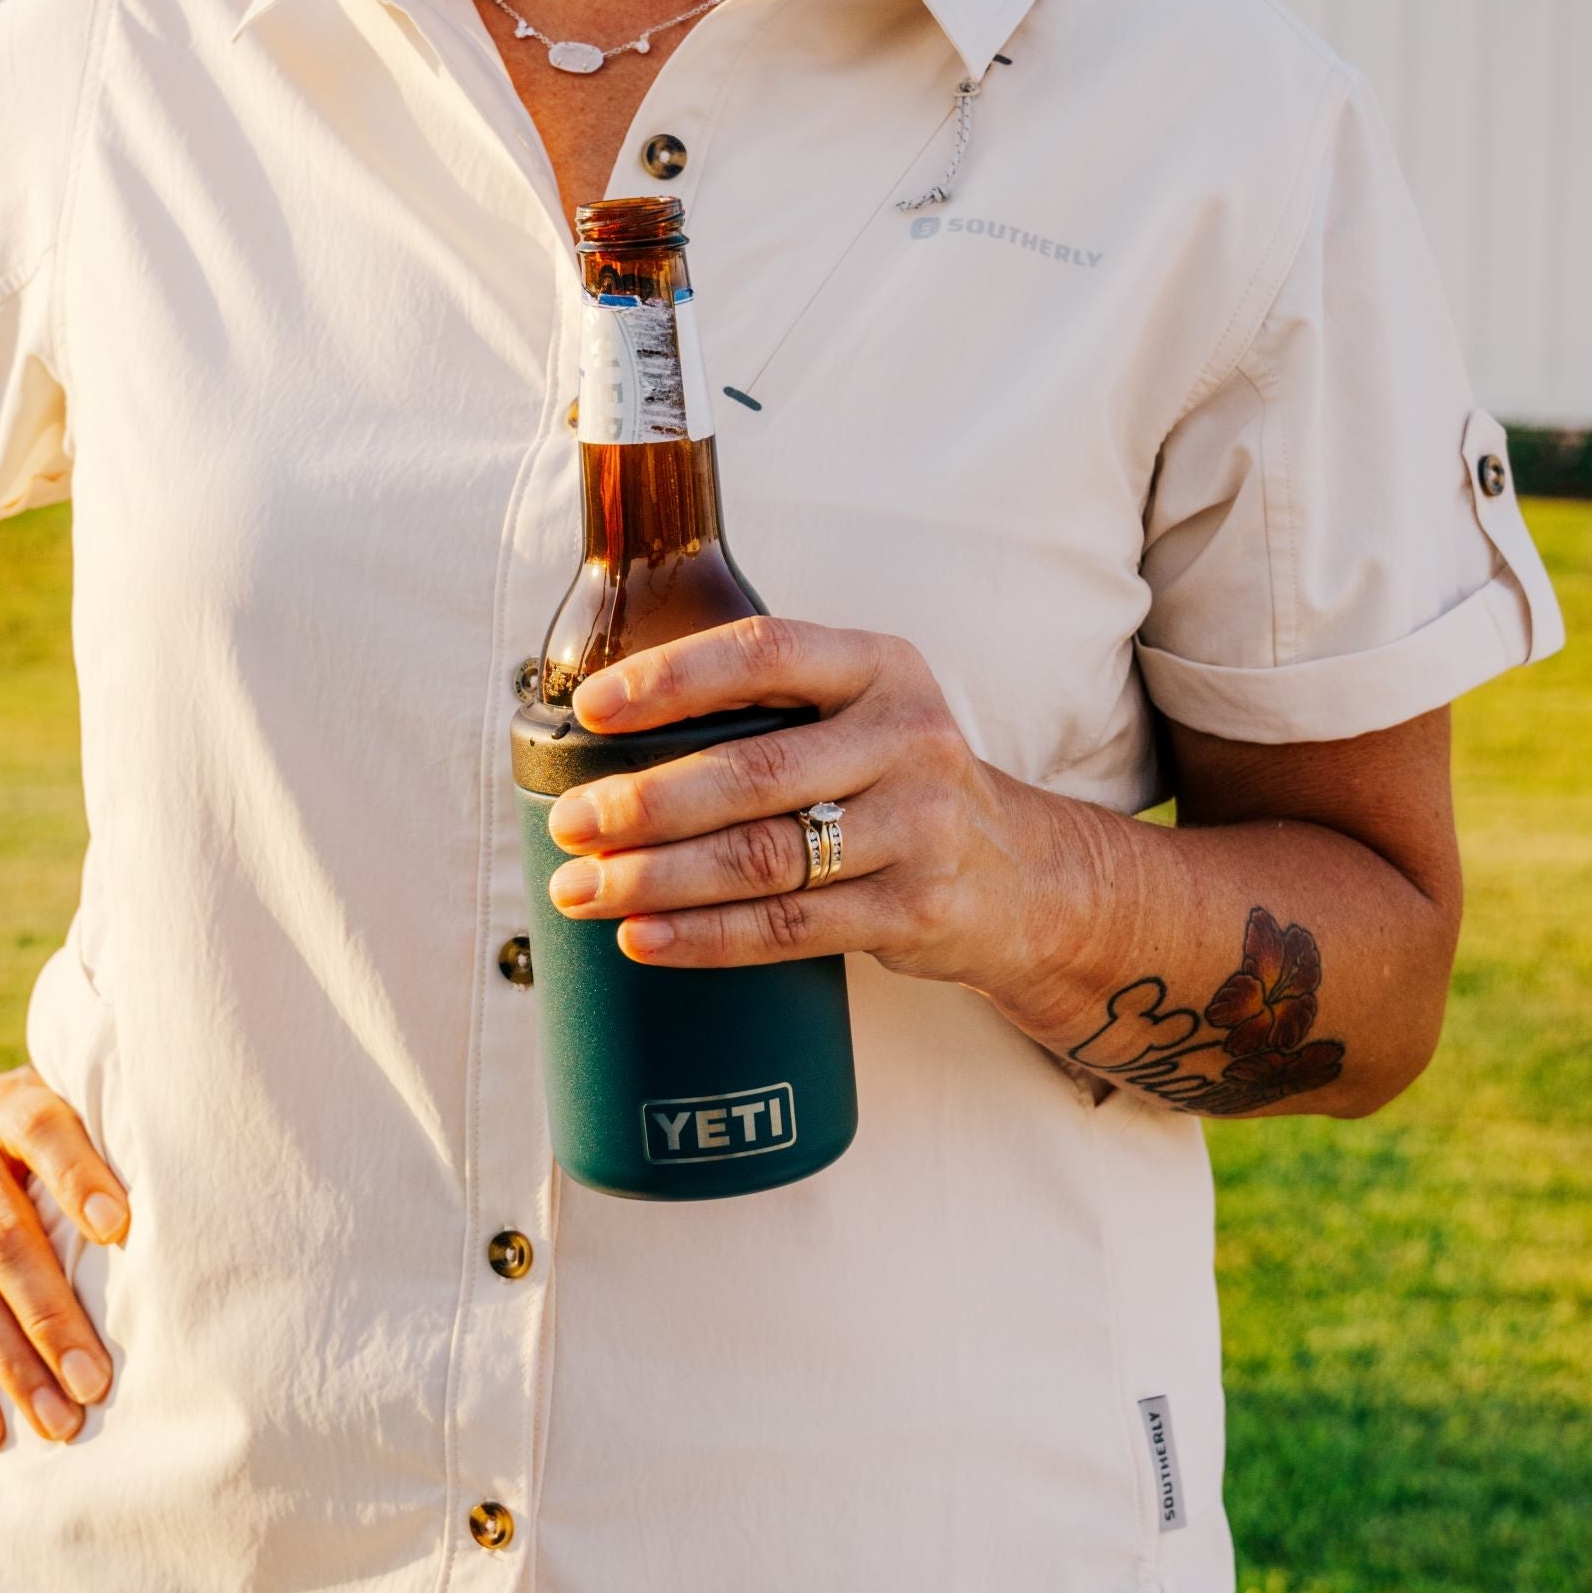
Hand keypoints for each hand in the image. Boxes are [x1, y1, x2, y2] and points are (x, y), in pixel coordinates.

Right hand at [0, 1061, 126, 1457]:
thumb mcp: (18, 1101)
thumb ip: (78, 1140)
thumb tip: (172, 1204)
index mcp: (4, 1110)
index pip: (43, 1133)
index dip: (80, 1178)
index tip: (119, 1230)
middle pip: (4, 1238)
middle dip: (53, 1316)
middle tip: (96, 1382)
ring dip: (13, 1364)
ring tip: (59, 1421)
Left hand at [554, 613, 1095, 1016]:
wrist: (1022, 878)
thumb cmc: (899, 786)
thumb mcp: (862, 716)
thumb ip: (769, 711)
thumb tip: (604, 737)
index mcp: (880, 667)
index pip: (766, 654)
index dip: (672, 679)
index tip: (592, 711)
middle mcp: (908, 738)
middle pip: (753, 773)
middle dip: (644, 804)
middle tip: (570, 825)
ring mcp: (919, 828)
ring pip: (764, 859)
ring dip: (658, 879)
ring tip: (584, 890)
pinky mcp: (916, 910)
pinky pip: (790, 928)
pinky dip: (705, 938)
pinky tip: (644, 938)